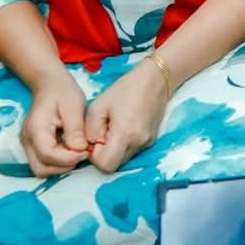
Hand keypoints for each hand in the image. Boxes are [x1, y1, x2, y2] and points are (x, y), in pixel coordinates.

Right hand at [19, 70, 90, 177]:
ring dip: (61, 166)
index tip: (86, 151)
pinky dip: (58, 161)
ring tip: (77, 151)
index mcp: (36, 129)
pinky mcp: (33, 146)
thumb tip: (80, 150)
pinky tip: (71, 148)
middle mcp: (27, 140)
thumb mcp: (74, 106)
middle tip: (82, 153)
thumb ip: (75, 130)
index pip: (48, 154)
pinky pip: (44, 162)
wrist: (49, 85)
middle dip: (64, 166)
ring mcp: (28, 145)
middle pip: (41, 169)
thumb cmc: (63, 92)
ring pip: (41, 169)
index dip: (68, 158)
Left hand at [82, 59, 171, 173]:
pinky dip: (124, 145)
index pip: (105, 165)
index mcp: (125, 135)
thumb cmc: (124, 90)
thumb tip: (90, 147)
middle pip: (114, 165)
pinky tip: (124, 127)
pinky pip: (131, 151)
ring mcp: (147, 143)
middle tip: (103, 133)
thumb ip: (88, 132)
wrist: (155, 79)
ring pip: (123, 159)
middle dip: (104, 154)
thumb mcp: (97, 107)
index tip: (96, 138)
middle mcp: (139, 144)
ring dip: (114, 150)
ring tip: (114, 128)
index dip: (95, 156)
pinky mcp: (151, 141)